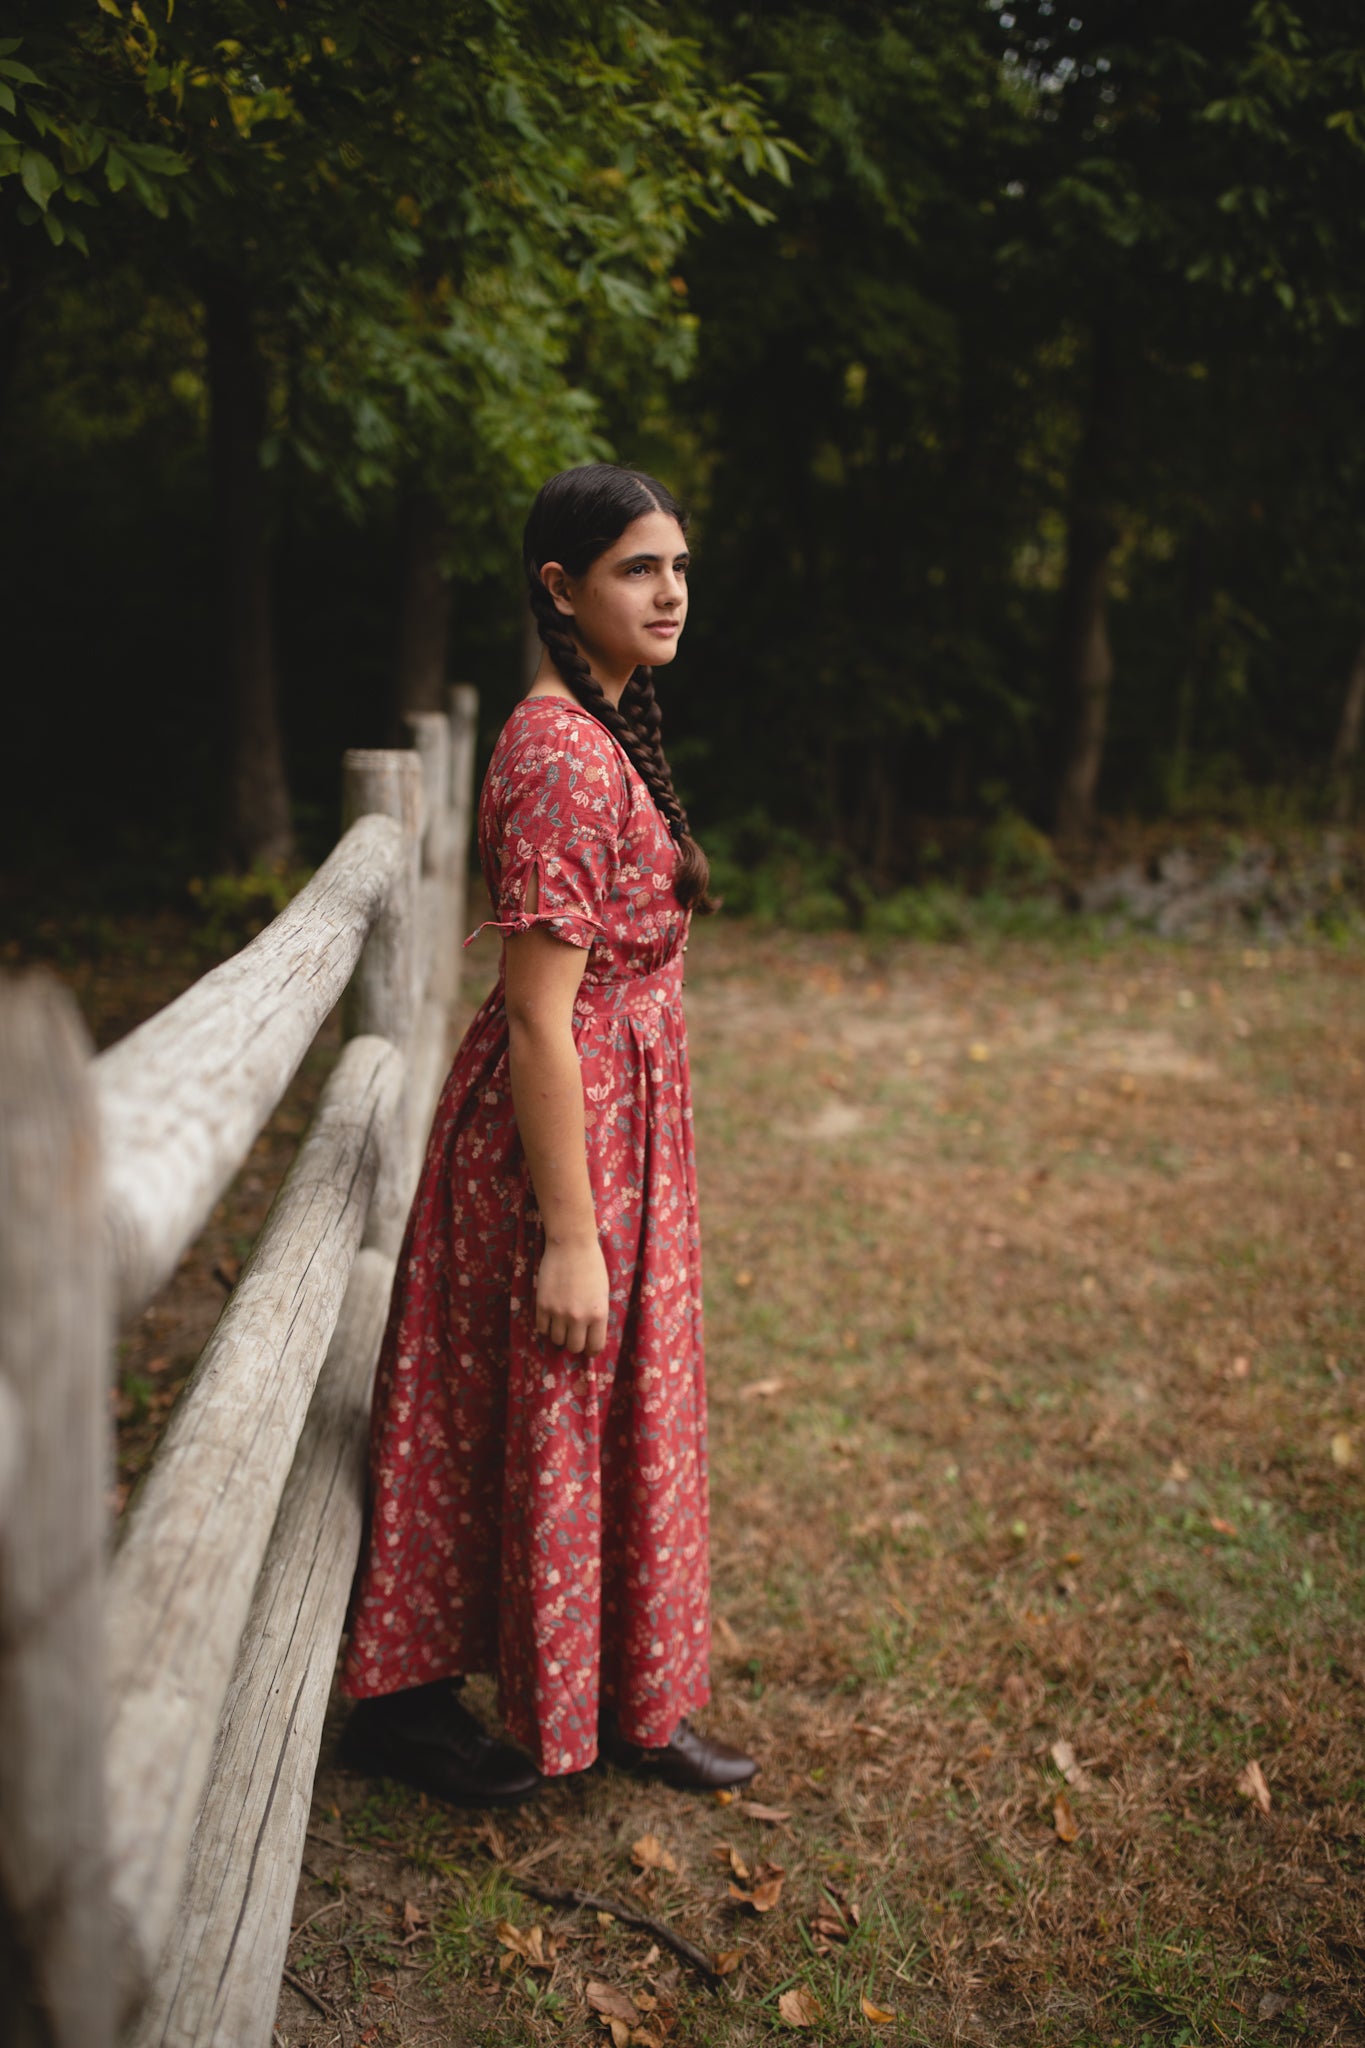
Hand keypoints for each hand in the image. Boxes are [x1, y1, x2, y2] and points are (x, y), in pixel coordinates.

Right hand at [534, 1237, 609, 1355]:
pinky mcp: (542, 1305)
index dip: (591, 1350)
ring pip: (556, 1340)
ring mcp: (559, 1312)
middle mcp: (579, 1317)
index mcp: (598, 1314)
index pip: (595, 1347)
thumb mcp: (602, 1293)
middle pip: (574, 1347)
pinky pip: (541, 1328)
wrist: (571, 1244)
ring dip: (559, 1334)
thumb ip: (596, 1315)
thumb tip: (589, 1336)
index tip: (588, 1346)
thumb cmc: (592, 1265)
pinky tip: (550, 1316)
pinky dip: (546, 1326)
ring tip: (561, 1323)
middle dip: (575, 1343)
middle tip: (574, 1334)